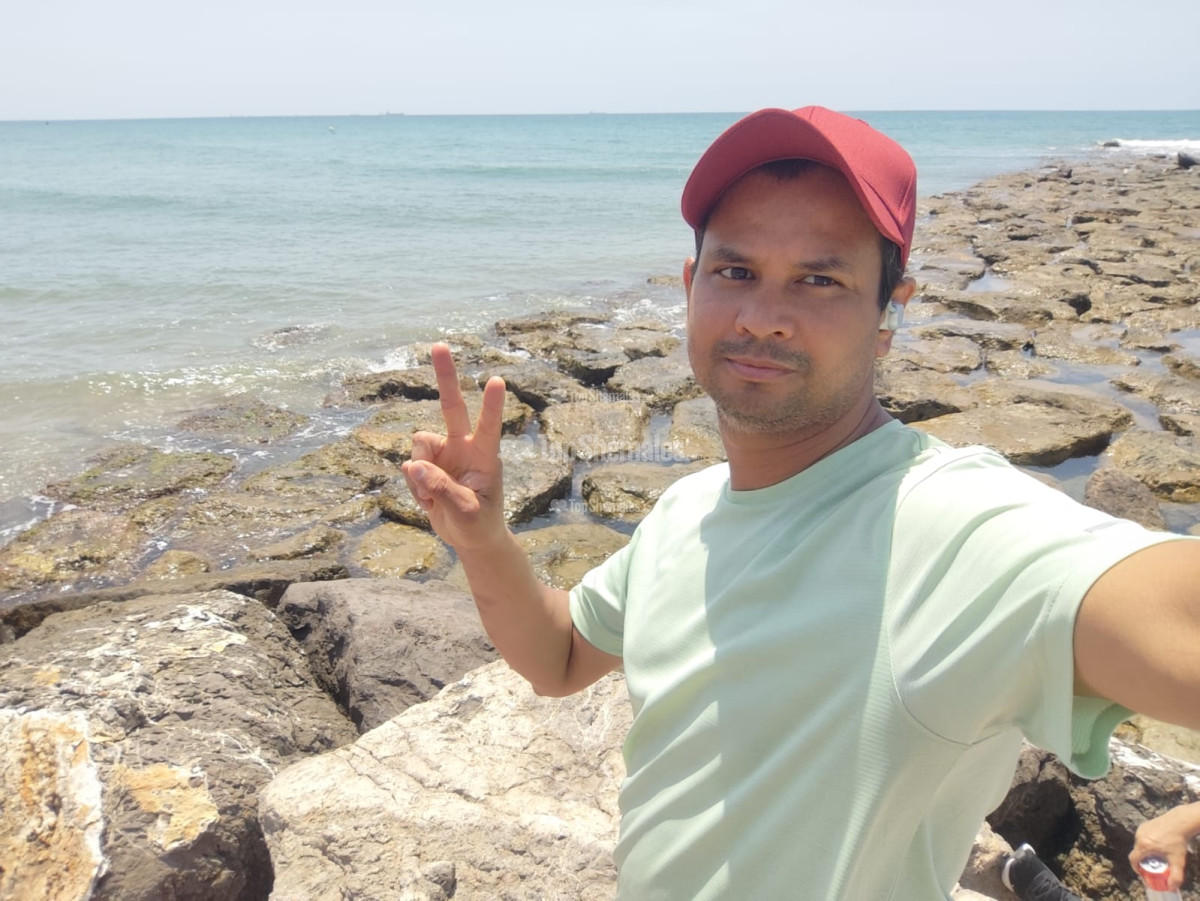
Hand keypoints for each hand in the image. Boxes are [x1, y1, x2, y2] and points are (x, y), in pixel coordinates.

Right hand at [400, 343, 507, 550]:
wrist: (471, 537)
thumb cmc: (479, 524)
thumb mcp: (466, 512)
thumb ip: (443, 489)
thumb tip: (414, 464)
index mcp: (485, 456)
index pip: (489, 427)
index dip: (491, 406)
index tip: (497, 381)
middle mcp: (464, 446)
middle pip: (452, 407)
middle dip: (445, 377)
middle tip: (439, 344)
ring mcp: (444, 453)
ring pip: (419, 446)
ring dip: (420, 474)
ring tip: (433, 498)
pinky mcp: (428, 464)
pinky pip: (410, 467)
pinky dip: (415, 486)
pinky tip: (429, 500)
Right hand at [1130, 800, 1199, 891]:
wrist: (1179, 822)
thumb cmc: (1177, 841)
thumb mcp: (1178, 860)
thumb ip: (1176, 876)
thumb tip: (1172, 887)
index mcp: (1144, 846)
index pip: (1133, 860)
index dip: (1136, 868)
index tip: (1143, 873)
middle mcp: (1139, 837)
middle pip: (1137, 853)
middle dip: (1144, 861)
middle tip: (1154, 865)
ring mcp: (1140, 830)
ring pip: (1139, 845)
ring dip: (1145, 851)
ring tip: (1157, 854)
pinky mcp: (1143, 825)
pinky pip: (1142, 837)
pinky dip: (1147, 843)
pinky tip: (1158, 843)